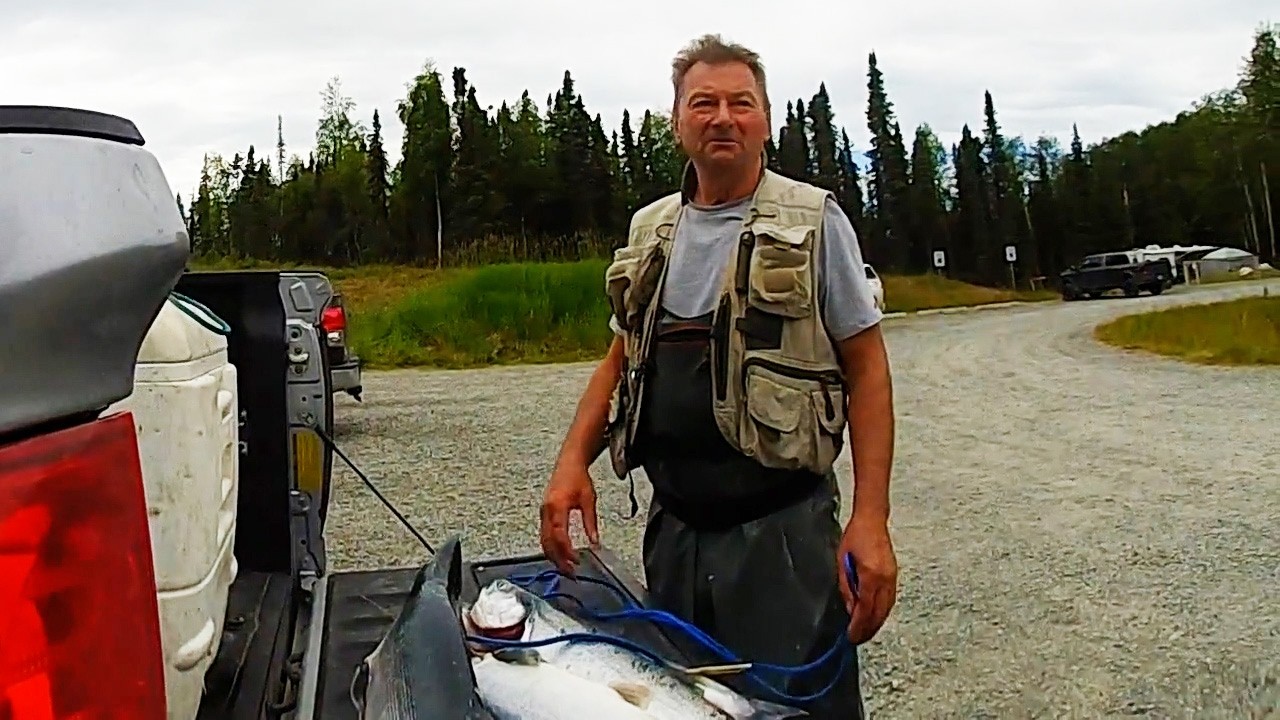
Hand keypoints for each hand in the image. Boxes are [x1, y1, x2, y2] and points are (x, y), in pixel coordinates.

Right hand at [539, 460, 599, 575]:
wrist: (569, 463)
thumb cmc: (578, 478)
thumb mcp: (589, 500)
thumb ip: (591, 522)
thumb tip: (595, 542)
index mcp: (557, 506)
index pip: (559, 535)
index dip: (566, 551)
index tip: (576, 562)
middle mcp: (546, 511)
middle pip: (548, 542)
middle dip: (558, 560)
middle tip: (571, 573)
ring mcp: (543, 513)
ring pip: (544, 541)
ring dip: (554, 556)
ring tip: (566, 568)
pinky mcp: (543, 514)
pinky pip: (544, 535)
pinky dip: (551, 547)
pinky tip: (560, 555)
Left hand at [837, 512, 897, 644]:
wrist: (872, 521)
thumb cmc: (854, 538)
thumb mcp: (842, 562)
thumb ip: (847, 588)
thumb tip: (850, 610)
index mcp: (871, 576)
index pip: (865, 610)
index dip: (858, 626)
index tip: (851, 637)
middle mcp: (885, 579)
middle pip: (879, 613)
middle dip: (868, 630)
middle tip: (857, 640)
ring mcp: (893, 578)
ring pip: (887, 609)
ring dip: (876, 623)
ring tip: (865, 632)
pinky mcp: (895, 576)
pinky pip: (890, 600)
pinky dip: (882, 612)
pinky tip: (874, 617)